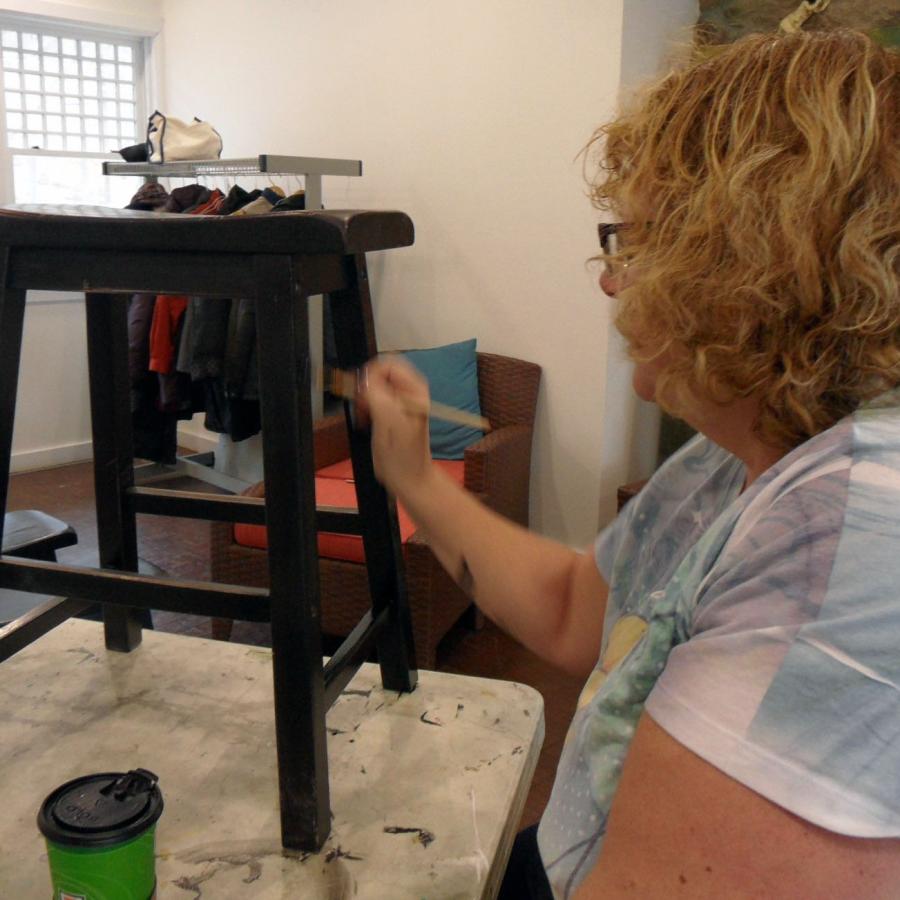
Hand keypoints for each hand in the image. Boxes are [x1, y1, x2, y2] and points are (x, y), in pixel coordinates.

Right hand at [359, 356, 432, 496]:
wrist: (410, 480)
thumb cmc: (401, 457)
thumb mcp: (387, 423)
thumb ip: (377, 395)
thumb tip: (365, 379)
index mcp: (414, 391)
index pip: (388, 363)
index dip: (370, 375)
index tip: (361, 394)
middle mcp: (411, 392)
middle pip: (381, 373)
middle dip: (366, 386)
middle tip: (361, 405)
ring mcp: (404, 403)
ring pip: (376, 386)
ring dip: (365, 398)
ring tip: (364, 417)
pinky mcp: (395, 413)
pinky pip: (376, 399)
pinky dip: (367, 407)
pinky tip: (366, 421)